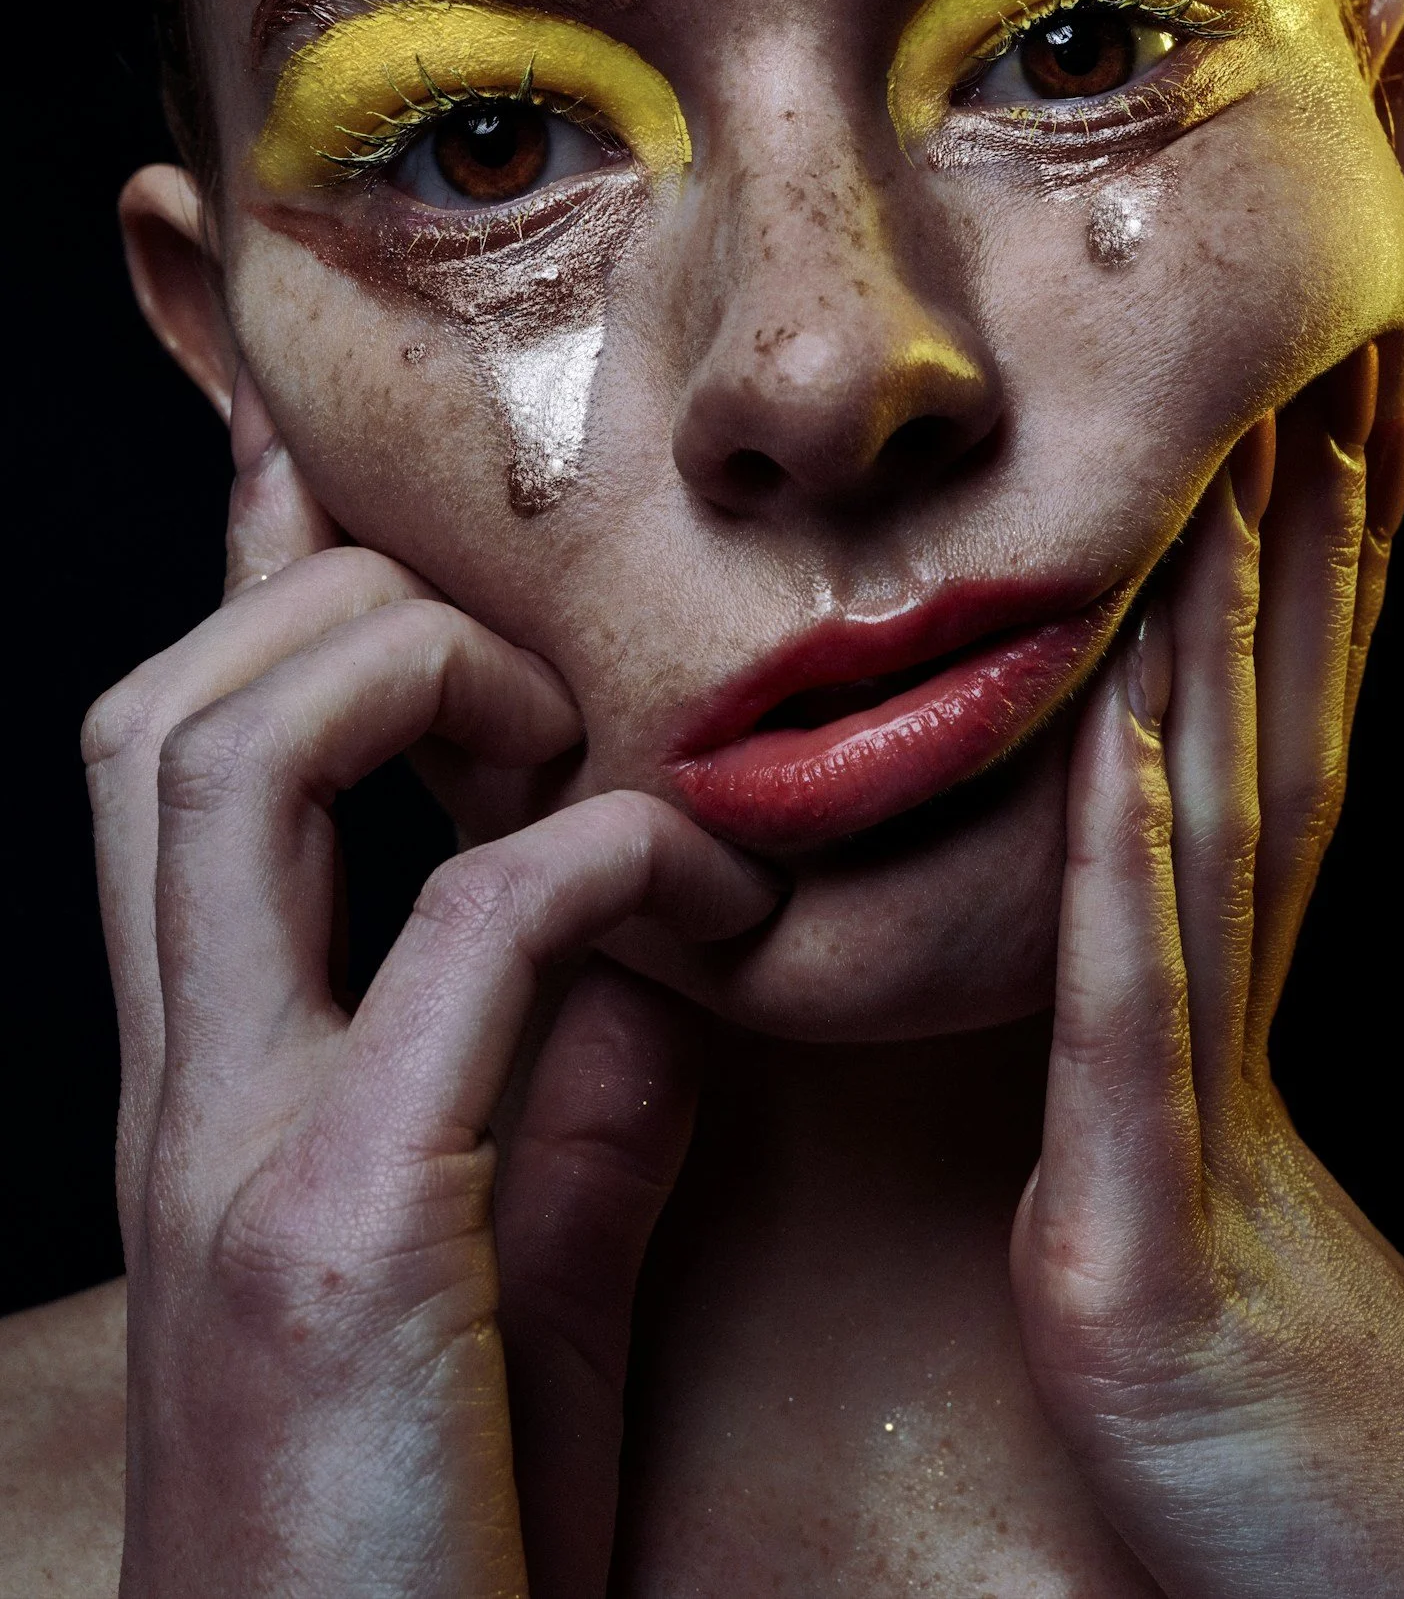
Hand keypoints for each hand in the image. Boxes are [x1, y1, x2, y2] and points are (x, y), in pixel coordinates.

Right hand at [84, 372, 779, 1598]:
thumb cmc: (445, 1541)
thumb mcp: (524, 1261)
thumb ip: (576, 1070)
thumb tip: (665, 896)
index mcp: (218, 1084)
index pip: (187, 760)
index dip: (250, 578)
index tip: (321, 453)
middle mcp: (188, 1089)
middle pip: (157, 710)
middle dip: (329, 604)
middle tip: (522, 667)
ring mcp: (236, 1151)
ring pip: (219, 753)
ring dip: (410, 678)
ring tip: (562, 747)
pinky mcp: (337, 1239)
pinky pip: (465, 929)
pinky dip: (599, 855)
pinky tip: (707, 890)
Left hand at [1010, 347, 1403, 1595]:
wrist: (1271, 1486)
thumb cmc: (1193, 1251)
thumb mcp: (1168, 1022)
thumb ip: (1139, 875)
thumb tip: (1103, 737)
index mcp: (1246, 894)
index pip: (1295, 653)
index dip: (1316, 483)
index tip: (1323, 322)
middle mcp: (1253, 943)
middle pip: (1298, 683)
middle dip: (1317, 490)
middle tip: (1346, 304)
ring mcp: (1204, 1060)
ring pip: (1234, 791)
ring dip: (1242, 619)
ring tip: (1261, 436)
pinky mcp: (1136, 1197)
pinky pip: (1132, 996)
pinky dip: (1136, 856)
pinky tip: (1136, 735)